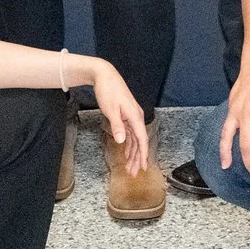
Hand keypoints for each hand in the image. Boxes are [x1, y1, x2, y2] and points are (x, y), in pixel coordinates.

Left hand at [84, 58, 149, 172]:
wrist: (105, 76)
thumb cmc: (108, 90)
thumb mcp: (110, 109)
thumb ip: (117, 126)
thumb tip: (122, 141)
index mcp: (135, 116)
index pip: (142, 139)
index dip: (143, 154)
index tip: (144, 167)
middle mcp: (136, 117)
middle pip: (140, 141)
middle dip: (138, 158)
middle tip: (134, 173)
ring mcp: (132, 117)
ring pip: (135, 139)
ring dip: (133, 153)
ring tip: (130, 167)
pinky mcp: (126, 116)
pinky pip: (130, 134)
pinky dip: (129, 144)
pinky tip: (127, 152)